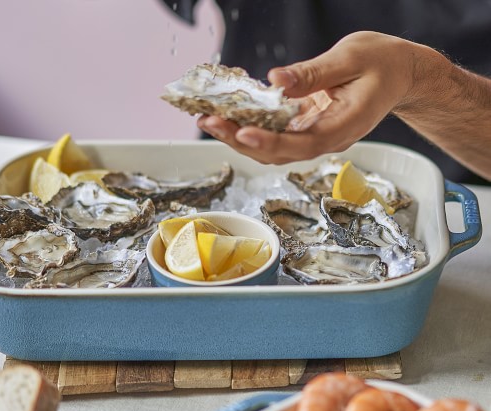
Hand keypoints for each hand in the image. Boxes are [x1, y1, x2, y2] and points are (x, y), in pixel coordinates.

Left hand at [197, 31, 418, 163]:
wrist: (400, 74)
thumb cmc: (383, 64)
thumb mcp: (351, 58)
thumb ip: (313, 73)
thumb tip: (276, 80)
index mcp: (343, 126)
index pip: (302, 143)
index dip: (271, 142)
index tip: (243, 133)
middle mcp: (327, 138)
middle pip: (279, 151)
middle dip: (241, 140)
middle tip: (210, 122)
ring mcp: (315, 135)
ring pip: (273, 147)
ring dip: (240, 137)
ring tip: (210, 120)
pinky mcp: (307, 127)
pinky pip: (276, 133)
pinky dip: (252, 126)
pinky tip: (231, 114)